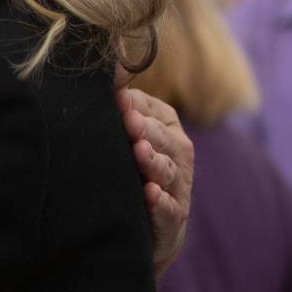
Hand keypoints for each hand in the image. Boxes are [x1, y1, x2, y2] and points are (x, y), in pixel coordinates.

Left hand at [118, 87, 193, 275]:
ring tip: (139, 153)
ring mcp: (178, 188)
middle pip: (165, 139)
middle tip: (129, 123)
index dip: (135, 106)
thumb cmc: (130, 172)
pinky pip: (169, 209)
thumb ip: (124, 104)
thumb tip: (113, 62)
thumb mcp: (127, 136)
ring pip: (168, 171)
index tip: (115, 101)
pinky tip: (149, 194)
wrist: (143, 229)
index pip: (154, 111)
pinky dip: (159, 202)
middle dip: (148, 130)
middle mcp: (178, 155)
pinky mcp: (173, 220)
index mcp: (168, 129)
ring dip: (154, 162)